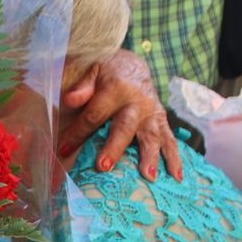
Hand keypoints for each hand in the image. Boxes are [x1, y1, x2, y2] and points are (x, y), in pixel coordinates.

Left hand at [58, 49, 182, 180]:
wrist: (132, 65)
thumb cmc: (106, 72)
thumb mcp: (92, 70)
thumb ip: (82, 86)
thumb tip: (69, 100)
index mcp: (116, 88)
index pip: (94, 114)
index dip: (78, 133)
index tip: (64, 150)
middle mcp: (136, 102)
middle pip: (124, 127)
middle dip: (114, 147)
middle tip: (104, 166)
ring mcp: (151, 112)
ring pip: (152, 136)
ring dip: (151, 156)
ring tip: (148, 176)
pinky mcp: (161, 121)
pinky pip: (170, 140)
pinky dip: (175, 158)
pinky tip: (177, 176)